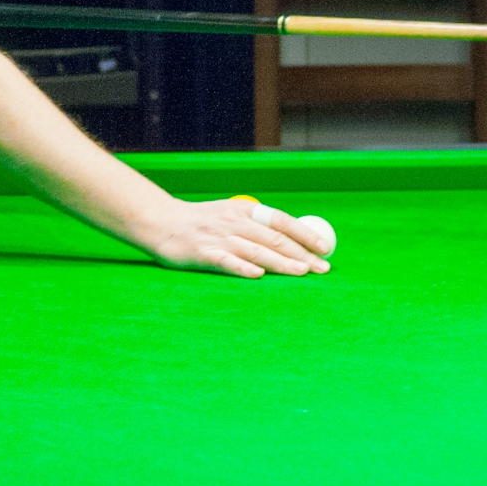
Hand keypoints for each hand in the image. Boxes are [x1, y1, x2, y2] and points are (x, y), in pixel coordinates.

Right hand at [141, 197, 332, 278]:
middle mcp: (235, 222)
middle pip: (275, 238)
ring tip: (302, 273)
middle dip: (302, 254)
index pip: (282, 221)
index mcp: (245, 210)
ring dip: (282, 262)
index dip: (305, 234)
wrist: (161, 222)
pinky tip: (258, 275)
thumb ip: (255, 226)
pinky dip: (243, 267)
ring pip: (257, 250)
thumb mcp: (230, 216)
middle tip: (322, 268)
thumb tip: (291, 242)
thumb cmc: (201, 223)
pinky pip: (227, 261)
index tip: (325, 248)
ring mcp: (219, 238)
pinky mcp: (203, 253)